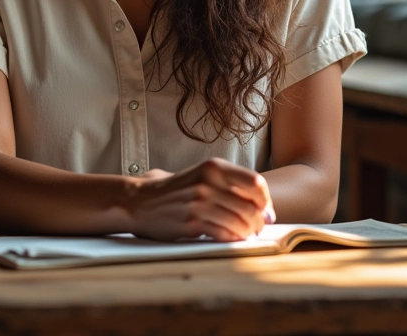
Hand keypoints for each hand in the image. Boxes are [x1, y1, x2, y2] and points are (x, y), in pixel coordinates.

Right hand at [127, 157, 273, 241]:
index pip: (255, 183)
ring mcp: (199, 203)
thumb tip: (263, 206)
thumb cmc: (175, 189)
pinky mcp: (191, 223)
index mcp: (213, 167)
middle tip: (259, 227)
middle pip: (251, 206)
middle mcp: (208, 183)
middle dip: (260, 221)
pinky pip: (224, 234)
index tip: (266, 211)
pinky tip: (232, 238)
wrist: (140, 201)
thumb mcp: (201, 175)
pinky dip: (233, 239)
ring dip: (248, 233)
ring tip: (246, 234)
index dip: (266, 201)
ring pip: (240, 223)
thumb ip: (229, 184)